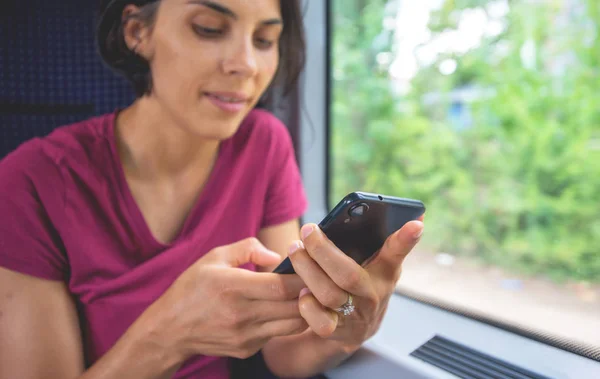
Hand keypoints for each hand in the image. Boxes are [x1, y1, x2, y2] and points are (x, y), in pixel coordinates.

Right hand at [137, 238, 307, 360]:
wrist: (170, 330)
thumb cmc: (192, 288)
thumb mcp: (214, 257)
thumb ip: (248, 248)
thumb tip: (276, 256)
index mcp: (233, 287)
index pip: (281, 286)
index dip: (302, 277)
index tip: (309, 268)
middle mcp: (241, 314)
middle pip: (293, 307)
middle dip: (309, 294)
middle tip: (316, 281)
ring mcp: (245, 336)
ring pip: (292, 325)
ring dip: (303, 310)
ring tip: (303, 295)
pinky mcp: (247, 349)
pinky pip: (277, 334)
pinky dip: (285, 322)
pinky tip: (281, 310)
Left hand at [287, 218, 423, 346]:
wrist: (357, 327)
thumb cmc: (363, 283)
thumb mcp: (376, 263)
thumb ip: (383, 242)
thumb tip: (411, 215)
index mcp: (385, 272)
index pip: (397, 252)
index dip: (406, 239)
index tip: (416, 223)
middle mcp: (373, 295)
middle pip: (348, 274)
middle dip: (323, 251)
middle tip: (307, 230)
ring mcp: (356, 315)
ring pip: (329, 294)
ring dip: (307, 270)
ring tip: (295, 250)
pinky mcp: (338, 332)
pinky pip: (319, 321)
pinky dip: (306, 305)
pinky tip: (300, 290)